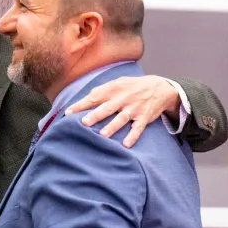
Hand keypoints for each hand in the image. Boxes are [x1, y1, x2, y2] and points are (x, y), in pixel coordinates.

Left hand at [65, 75, 179, 147]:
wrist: (159, 87)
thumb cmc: (132, 87)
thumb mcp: (117, 83)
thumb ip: (102, 91)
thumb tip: (84, 100)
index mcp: (113, 89)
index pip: (94, 96)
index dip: (81, 104)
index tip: (68, 112)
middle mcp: (123, 98)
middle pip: (107, 108)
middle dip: (95, 115)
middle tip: (84, 122)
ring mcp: (134, 108)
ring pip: (121, 119)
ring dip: (112, 127)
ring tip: (103, 135)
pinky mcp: (144, 117)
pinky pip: (137, 128)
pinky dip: (132, 136)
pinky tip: (126, 144)